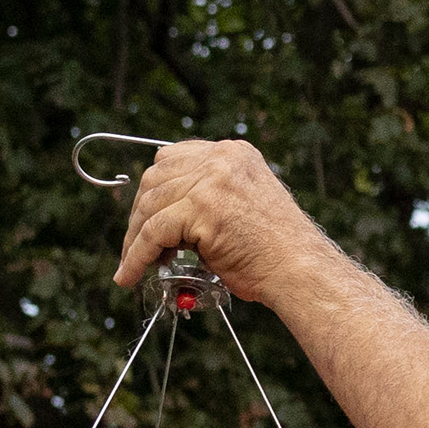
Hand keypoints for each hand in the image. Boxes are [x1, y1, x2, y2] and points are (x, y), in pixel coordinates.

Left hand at [115, 139, 324, 302]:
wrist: (297, 269)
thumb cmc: (274, 250)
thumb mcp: (242, 205)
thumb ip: (209, 197)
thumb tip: (165, 215)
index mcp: (233, 153)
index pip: (173, 158)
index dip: (154, 189)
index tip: (146, 216)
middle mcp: (221, 159)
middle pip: (155, 177)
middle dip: (139, 213)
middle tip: (138, 245)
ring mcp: (210, 180)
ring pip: (149, 206)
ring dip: (134, 238)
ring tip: (134, 264)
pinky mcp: (200, 208)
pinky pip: (152, 233)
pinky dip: (135, 256)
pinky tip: (130, 274)